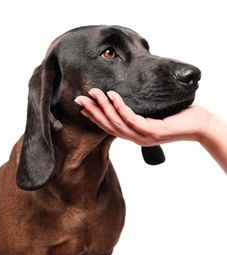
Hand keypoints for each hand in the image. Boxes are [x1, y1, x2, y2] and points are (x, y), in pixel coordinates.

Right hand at [74, 88, 210, 145]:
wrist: (198, 126)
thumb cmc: (176, 118)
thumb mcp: (151, 116)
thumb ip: (137, 114)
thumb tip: (123, 103)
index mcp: (134, 135)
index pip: (109, 126)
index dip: (94, 117)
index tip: (82, 106)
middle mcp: (136, 138)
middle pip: (109, 125)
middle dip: (93, 111)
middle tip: (80, 98)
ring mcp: (144, 137)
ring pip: (117, 122)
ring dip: (103, 107)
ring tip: (94, 93)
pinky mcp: (153, 132)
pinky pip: (132, 119)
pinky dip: (120, 107)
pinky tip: (113, 95)